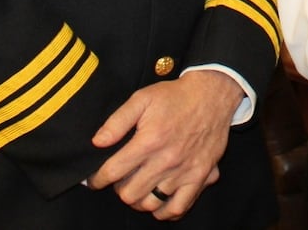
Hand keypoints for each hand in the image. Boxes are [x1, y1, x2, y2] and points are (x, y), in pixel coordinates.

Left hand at [88, 71, 243, 219]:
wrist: (212, 96)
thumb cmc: (175, 97)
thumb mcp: (142, 99)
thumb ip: (117, 121)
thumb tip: (98, 142)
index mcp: (149, 141)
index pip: (113, 172)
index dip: (97, 179)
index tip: (94, 180)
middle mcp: (166, 160)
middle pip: (129, 193)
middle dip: (118, 188)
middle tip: (120, 180)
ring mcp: (184, 172)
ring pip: (150, 204)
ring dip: (138, 199)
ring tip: (137, 188)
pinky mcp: (200, 177)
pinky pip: (179, 207)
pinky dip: (164, 211)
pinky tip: (157, 201)